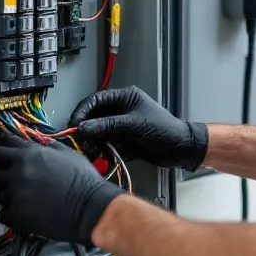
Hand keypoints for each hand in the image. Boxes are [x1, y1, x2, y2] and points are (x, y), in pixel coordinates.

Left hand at [0, 136, 123, 245]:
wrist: (90, 208)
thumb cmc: (83, 181)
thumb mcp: (67, 154)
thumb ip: (47, 147)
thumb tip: (37, 144)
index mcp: (28, 155)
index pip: (0, 149)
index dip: (3, 156)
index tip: (6, 161)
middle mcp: (17, 172)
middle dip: (3, 177)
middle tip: (16, 182)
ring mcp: (15, 195)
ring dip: (10, 197)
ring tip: (28, 200)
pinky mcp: (16, 216)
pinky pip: (3, 214)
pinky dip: (12, 215)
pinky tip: (26, 213)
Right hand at [69, 86, 207, 169]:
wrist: (181, 149)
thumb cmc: (166, 129)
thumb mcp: (136, 125)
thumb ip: (109, 125)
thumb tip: (86, 126)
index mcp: (125, 98)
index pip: (96, 100)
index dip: (82, 111)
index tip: (74, 124)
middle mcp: (121, 111)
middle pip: (94, 118)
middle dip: (86, 129)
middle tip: (79, 140)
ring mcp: (121, 127)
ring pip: (99, 133)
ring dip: (93, 142)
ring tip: (89, 150)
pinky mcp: (123, 142)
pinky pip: (106, 145)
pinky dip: (102, 151)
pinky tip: (101, 156)